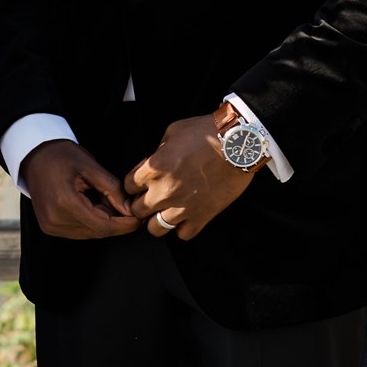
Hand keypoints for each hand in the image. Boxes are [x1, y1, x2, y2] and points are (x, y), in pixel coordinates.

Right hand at [23, 139, 139, 241]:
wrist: (34, 156)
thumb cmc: (62, 156)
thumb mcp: (91, 167)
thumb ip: (113, 190)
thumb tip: (131, 210)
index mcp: (65, 202)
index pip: (103, 226)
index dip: (124, 225)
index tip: (139, 218)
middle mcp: (55, 219)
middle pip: (97, 231)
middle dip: (115, 221)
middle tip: (122, 202)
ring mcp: (50, 226)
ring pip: (89, 233)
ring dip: (103, 221)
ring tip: (100, 197)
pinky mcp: (49, 227)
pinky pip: (79, 231)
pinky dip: (90, 221)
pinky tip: (89, 203)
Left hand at [125, 115, 254, 240]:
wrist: (238, 143)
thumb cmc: (207, 133)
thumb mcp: (173, 132)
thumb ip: (158, 151)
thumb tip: (153, 162)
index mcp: (153, 169)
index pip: (128, 186)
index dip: (135, 184)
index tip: (142, 182)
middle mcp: (164, 191)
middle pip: (138, 210)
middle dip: (142, 203)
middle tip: (152, 197)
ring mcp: (182, 207)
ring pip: (155, 229)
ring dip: (158, 219)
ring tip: (166, 210)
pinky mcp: (202, 216)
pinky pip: (183, 234)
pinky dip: (182, 228)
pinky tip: (186, 216)